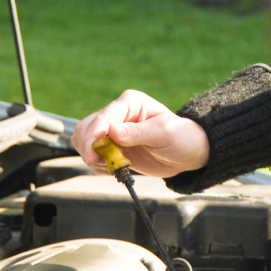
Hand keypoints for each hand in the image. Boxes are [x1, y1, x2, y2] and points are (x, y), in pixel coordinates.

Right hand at [72, 90, 209, 177]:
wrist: (186, 153)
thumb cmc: (181, 138)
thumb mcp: (163, 134)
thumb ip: (138, 133)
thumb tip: (112, 131)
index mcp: (131, 102)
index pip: (105, 116)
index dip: (95, 134)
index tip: (93, 152)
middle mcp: (119, 113)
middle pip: (88, 127)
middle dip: (89, 146)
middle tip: (98, 163)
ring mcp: (113, 129)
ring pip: (84, 139)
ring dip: (91, 155)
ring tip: (111, 166)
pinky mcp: (111, 145)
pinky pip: (91, 153)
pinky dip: (96, 163)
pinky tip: (112, 168)